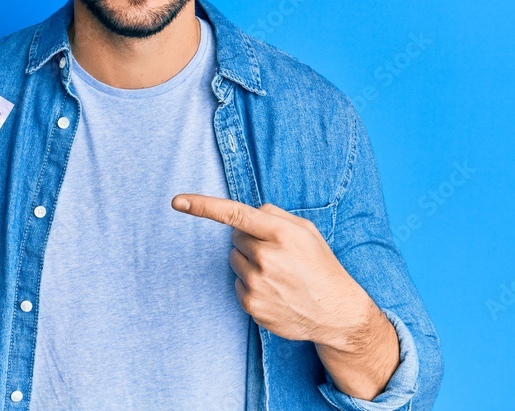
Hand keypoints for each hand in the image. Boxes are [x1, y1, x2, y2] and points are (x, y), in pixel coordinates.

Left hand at [171, 194, 373, 349]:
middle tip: (278, 254)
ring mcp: (257, 283)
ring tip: (278, 274)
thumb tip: (247, 212)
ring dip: (249, 262)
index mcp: (281, 233)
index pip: (235, 214)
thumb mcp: (306, 231)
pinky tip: (274, 290)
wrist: (336, 313)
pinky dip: (250, 283)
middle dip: (251, 240)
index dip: (203, 206)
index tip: (177, 200)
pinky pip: (237, 283)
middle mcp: (266, 257)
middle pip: (236, 237)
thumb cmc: (320, 266)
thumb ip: (274, 215)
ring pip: (235, 259)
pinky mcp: (251, 305)